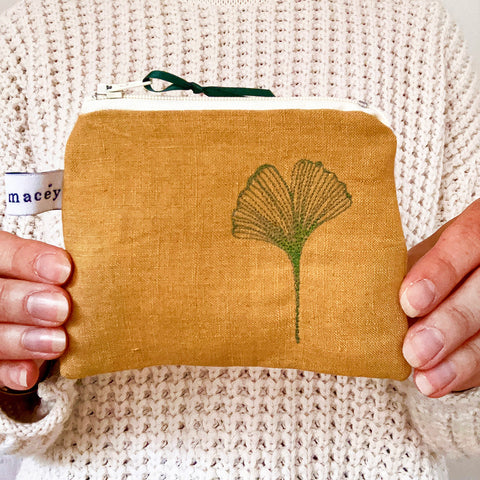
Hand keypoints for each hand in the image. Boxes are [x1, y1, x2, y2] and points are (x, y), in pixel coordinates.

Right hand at [0, 231, 71, 390]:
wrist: (29, 300)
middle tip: (62, 309)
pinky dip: (11, 372)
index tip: (64, 270)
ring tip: (58, 342)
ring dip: (24, 341)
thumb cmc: (50, 279)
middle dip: (27, 303)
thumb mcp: (47, 262)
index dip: (30, 261)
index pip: (5, 253)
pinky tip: (31, 373)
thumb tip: (101, 265)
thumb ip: (58, 265)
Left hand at [400, 199, 479, 396]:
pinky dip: (463, 371)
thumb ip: (405, 270)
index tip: (408, 301)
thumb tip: (361, 294)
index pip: (466, 242)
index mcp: (475, 232)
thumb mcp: (422, 257)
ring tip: (426, 377)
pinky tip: (437, 382)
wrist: (457, 280)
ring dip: (459, 358)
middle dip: (449, 322)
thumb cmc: (431, 265)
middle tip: (414, 350)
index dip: (440, 272)